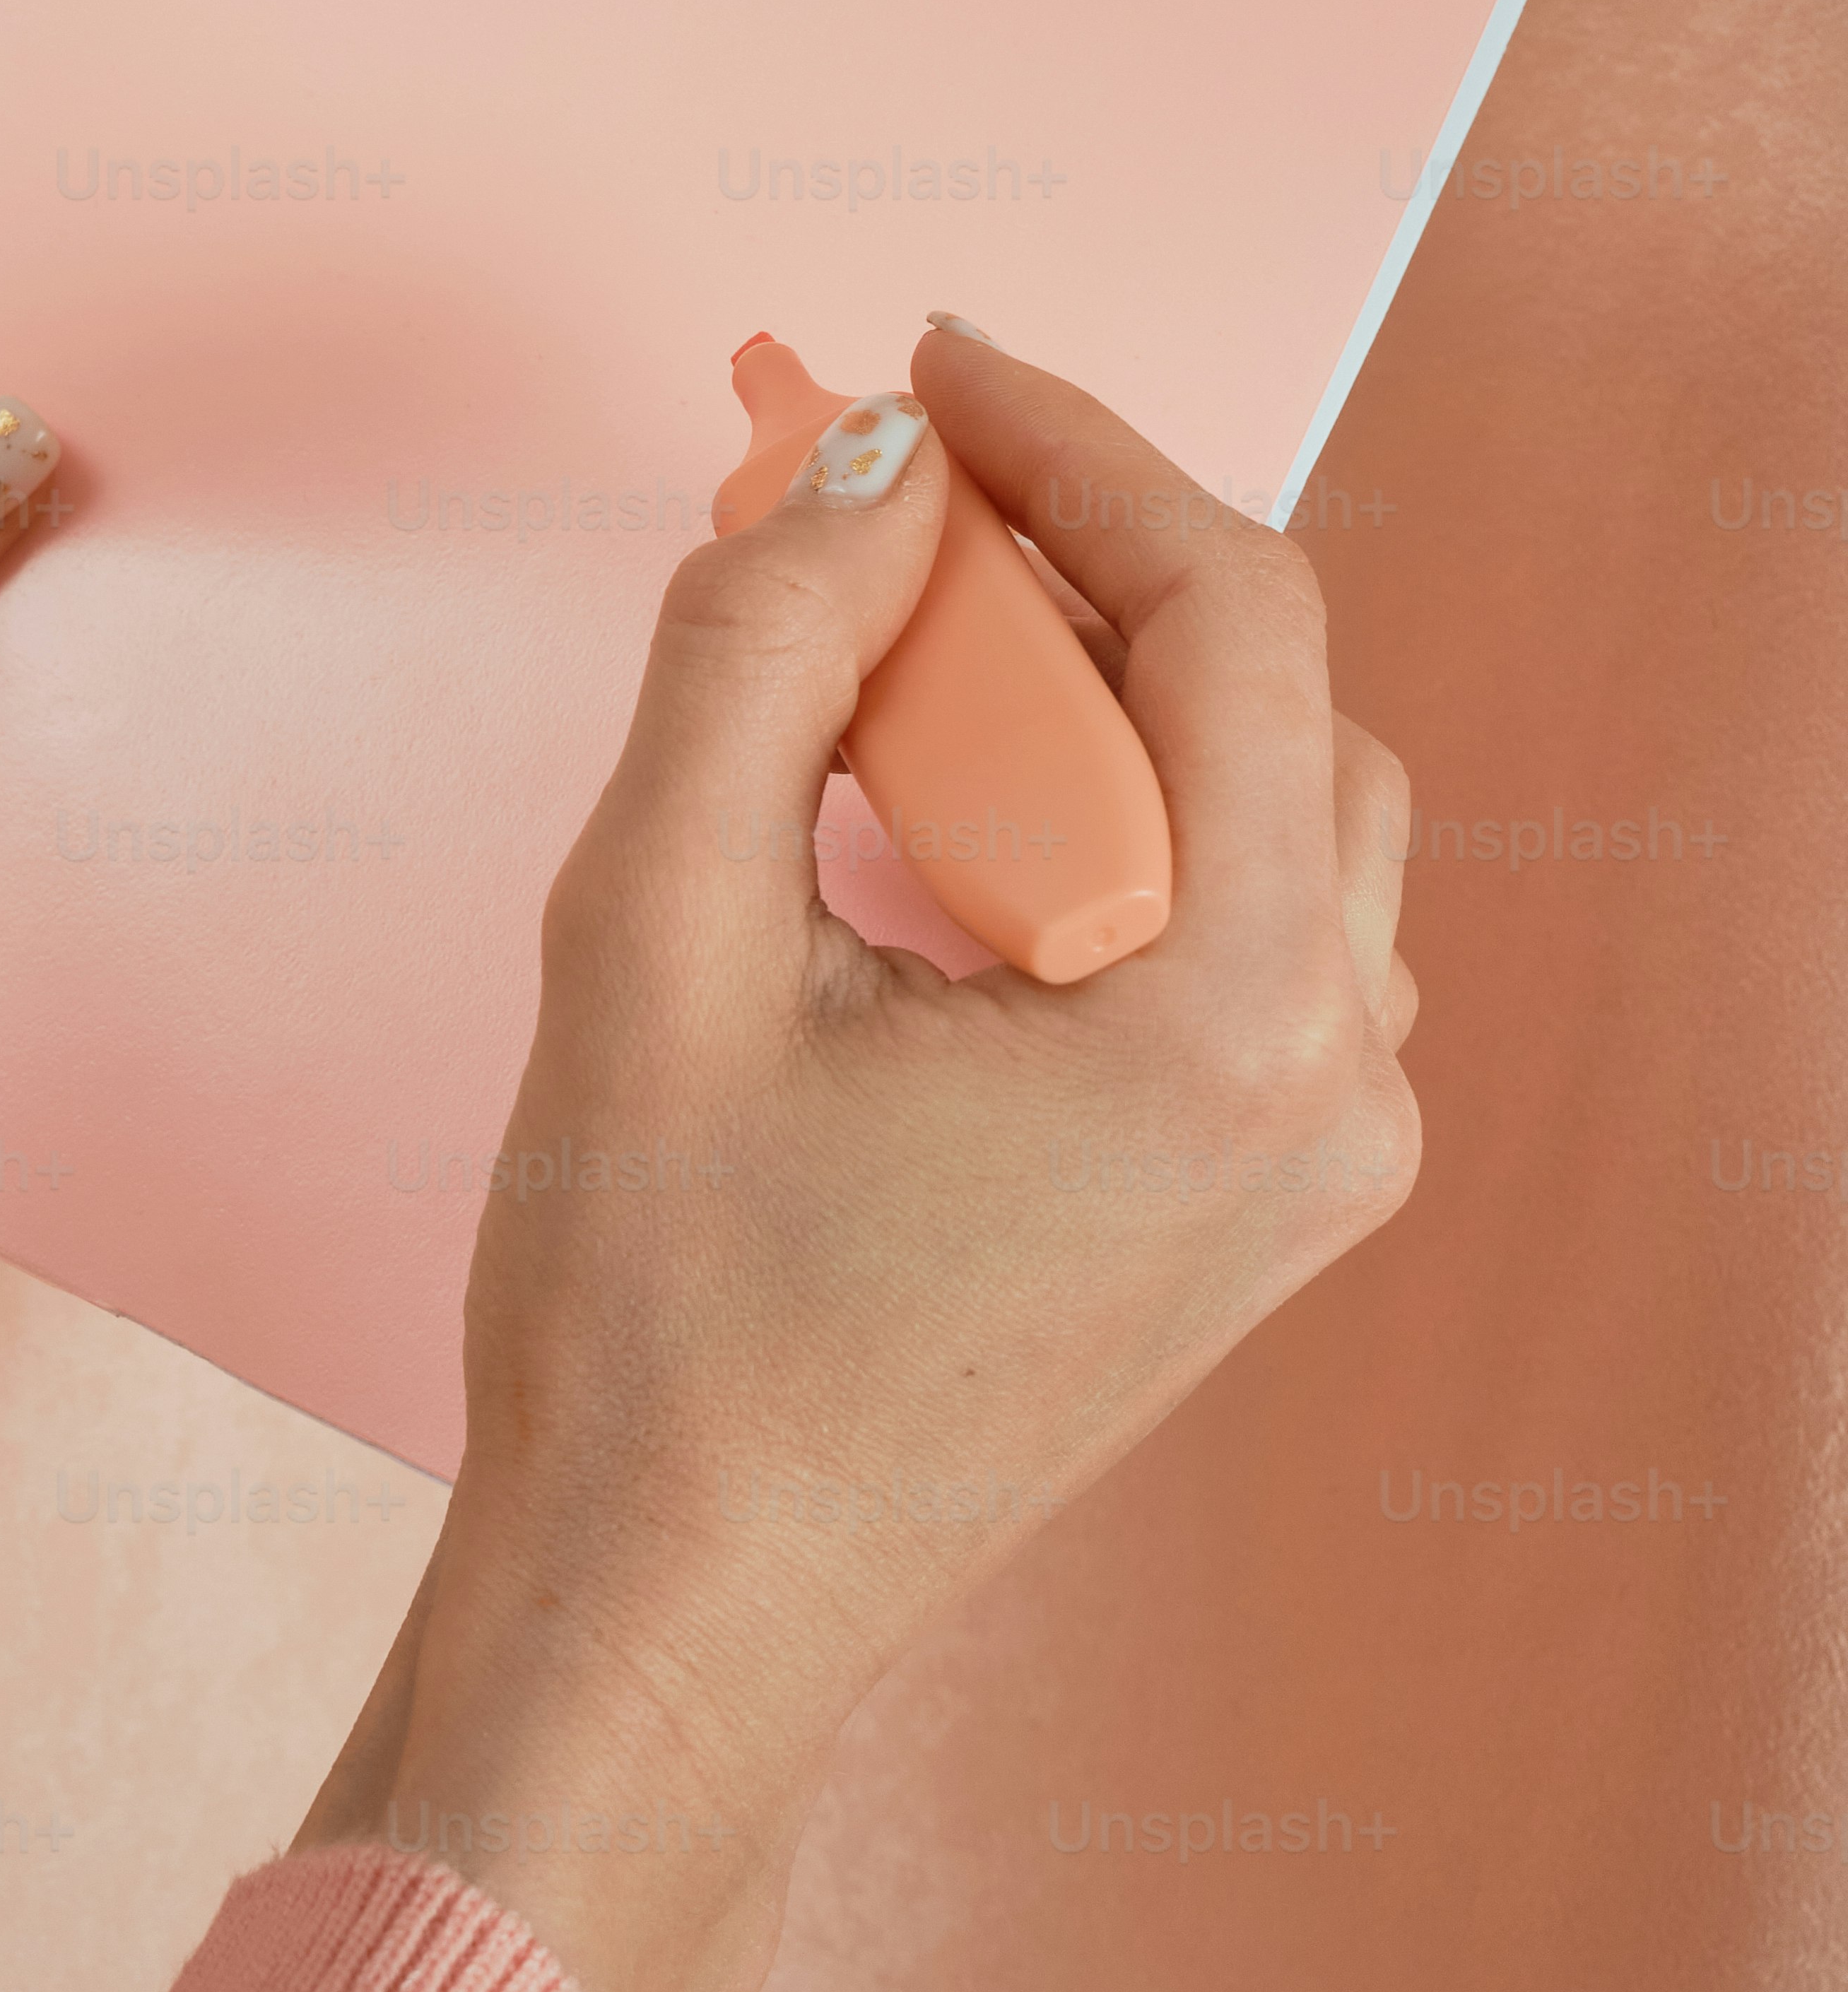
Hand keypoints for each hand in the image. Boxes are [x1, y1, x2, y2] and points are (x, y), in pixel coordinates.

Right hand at [300, 325, 1419, 1991]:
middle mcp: (1339, 1085)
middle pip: (1269, 697)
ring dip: (1095, 697)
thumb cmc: (656, 1322)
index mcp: (1233, 1016)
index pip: (1231, 613)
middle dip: (1073, 568)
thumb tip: (866, 463)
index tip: (924, 373)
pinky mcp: (1265, 1205)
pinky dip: (1113, 827)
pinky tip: (944, 827)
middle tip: (870, 515)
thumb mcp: (653, 936)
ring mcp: (1322, 1161)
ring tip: (889, 667)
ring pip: (1270, 806)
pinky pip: (1244, 927)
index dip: (1078, 448)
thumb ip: (759, 651)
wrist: (681, 1618)